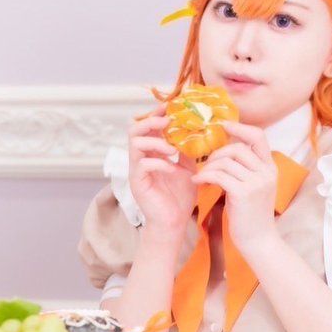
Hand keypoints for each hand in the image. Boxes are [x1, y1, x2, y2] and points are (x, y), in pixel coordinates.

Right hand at [128, 105, 196, 235]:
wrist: (174, 223)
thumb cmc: (179, 198)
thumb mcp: (188, 169)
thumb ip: (187, 152)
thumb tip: (197, 132)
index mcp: (152, 154)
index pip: (148, 128)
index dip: (156, 115)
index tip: (170, 107)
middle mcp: (141, 160)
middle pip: (134, 131)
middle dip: (151, 122)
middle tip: (167, 122)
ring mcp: (137, 171)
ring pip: (135, 144)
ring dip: (155, 142)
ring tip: (171, 149)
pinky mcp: (138, 183)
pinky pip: (143, 164)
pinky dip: (159, 162)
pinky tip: (172, 167)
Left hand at [192, 121, 281, 261]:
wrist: (258, 241)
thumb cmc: (250, 214)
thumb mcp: (253, 187)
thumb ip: (246, 168)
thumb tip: (226, 150)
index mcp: (270, 168)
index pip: (258, 136)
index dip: (240, 127)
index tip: (223, 125)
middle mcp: (266, 172)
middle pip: (237, 148)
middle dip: (217, 153)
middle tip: (206, 163)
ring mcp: (256, 182)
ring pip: (226, 161)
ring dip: (208, 166)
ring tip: (201, 175)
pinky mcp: (243, 193)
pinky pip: (218, 175)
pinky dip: (204, 176)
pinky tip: (197, 181)